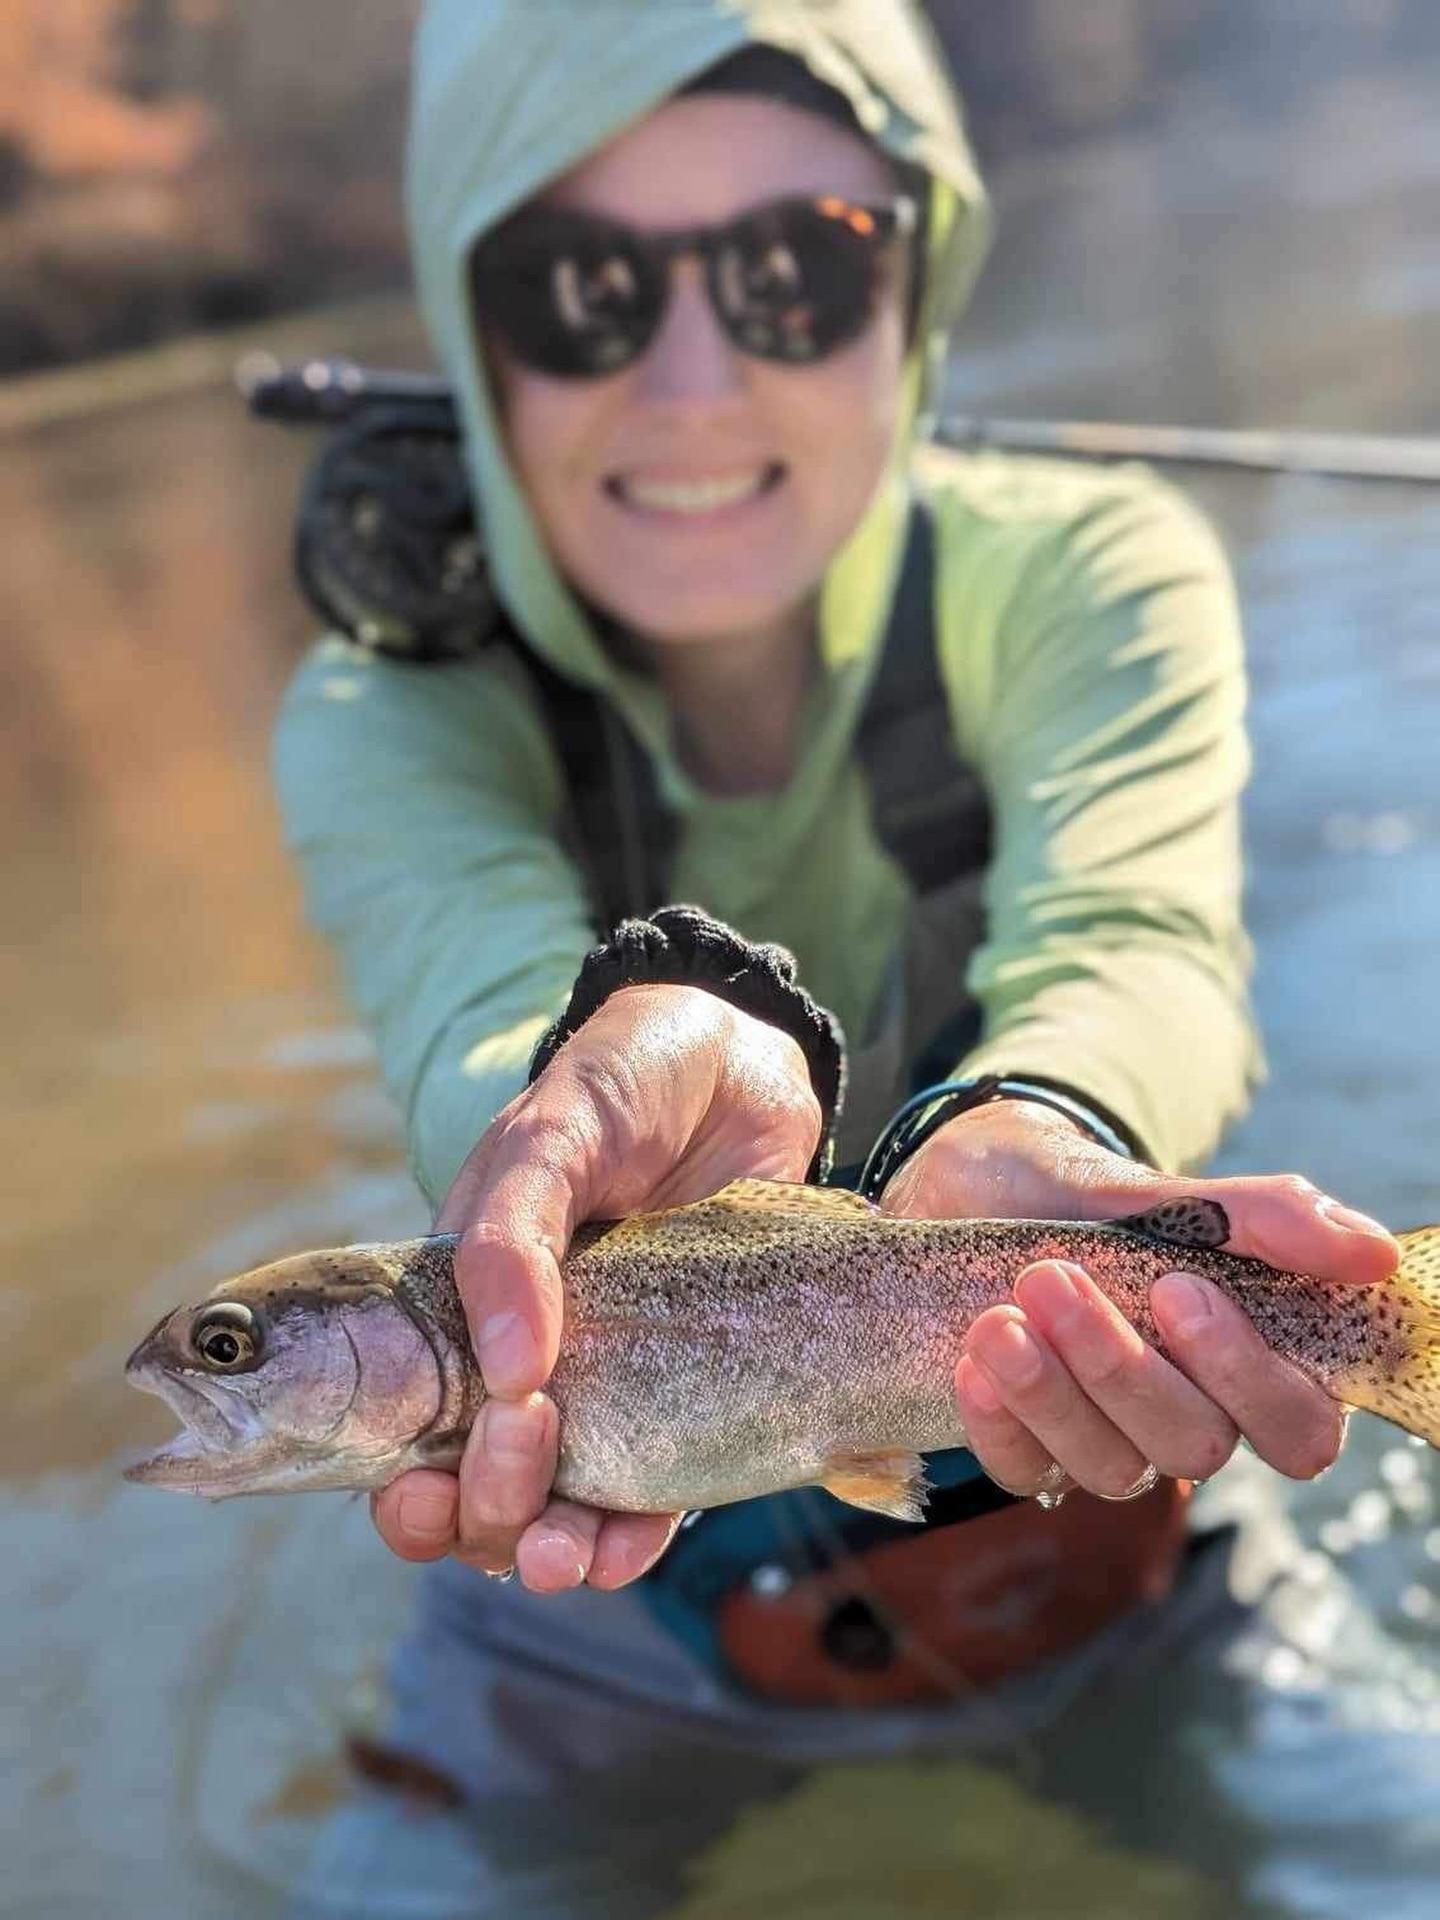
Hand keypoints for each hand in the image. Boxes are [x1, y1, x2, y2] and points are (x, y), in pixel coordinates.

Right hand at [370, 984, 821, 1589]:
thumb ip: (509, 1239)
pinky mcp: (692, 1384)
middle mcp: (529, 1361)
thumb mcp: (546, 1138)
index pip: (409, 1428)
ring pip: (565, 1505)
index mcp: (463, 1309)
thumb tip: (508, 1371)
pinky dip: (636, 1533)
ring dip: (553, 1549)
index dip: (405, 1486)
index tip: (421, 1487)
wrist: (739, 1059)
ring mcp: (614, 1378)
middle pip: (482, 1488)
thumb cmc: (621, 1084)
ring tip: (565, 1557)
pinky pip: (657, 1484)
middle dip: (484, 1511)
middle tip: (519, 1455)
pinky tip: (627, 1547)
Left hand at [882, 1100, 1399, 1499]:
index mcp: (1244, 1360)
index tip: (1181, 1290)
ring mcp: (1106, 1437)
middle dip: (1121, 1368)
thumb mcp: (1164, 1193)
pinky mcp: (1029, 1448)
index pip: (1298, 1429)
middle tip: (1053, 1278)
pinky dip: (1002, 1422)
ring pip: (1111, 1468)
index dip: (1250, 1379)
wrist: (971, 1184)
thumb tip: (1376, 1251)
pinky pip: (1027, 1473)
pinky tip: (973, 1362)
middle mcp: (1186, 1413)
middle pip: (1194, 1448)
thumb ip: (1263, 1220)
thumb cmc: (1082, 1193)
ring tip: (998, 1318)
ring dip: (1051, 1392)